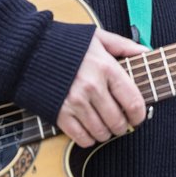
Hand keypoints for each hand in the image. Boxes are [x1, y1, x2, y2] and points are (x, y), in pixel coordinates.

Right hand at [57, 28, 148, 147]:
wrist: (29, 50)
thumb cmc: (66, 43)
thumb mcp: (98, 37)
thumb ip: (124, 46)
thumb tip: (146, 52)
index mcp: (106, 67)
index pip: (133, 101)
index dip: (139, 115)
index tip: (138, 117)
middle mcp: (92, 87)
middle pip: (118, 120)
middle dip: (122, 126)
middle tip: (121, 123)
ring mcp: (75, 102)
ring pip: (101, 131)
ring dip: (106, 133)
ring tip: (105, 127)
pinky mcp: (59, 113)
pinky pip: (80, 137)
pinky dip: (88, 139)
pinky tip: (89, 131)